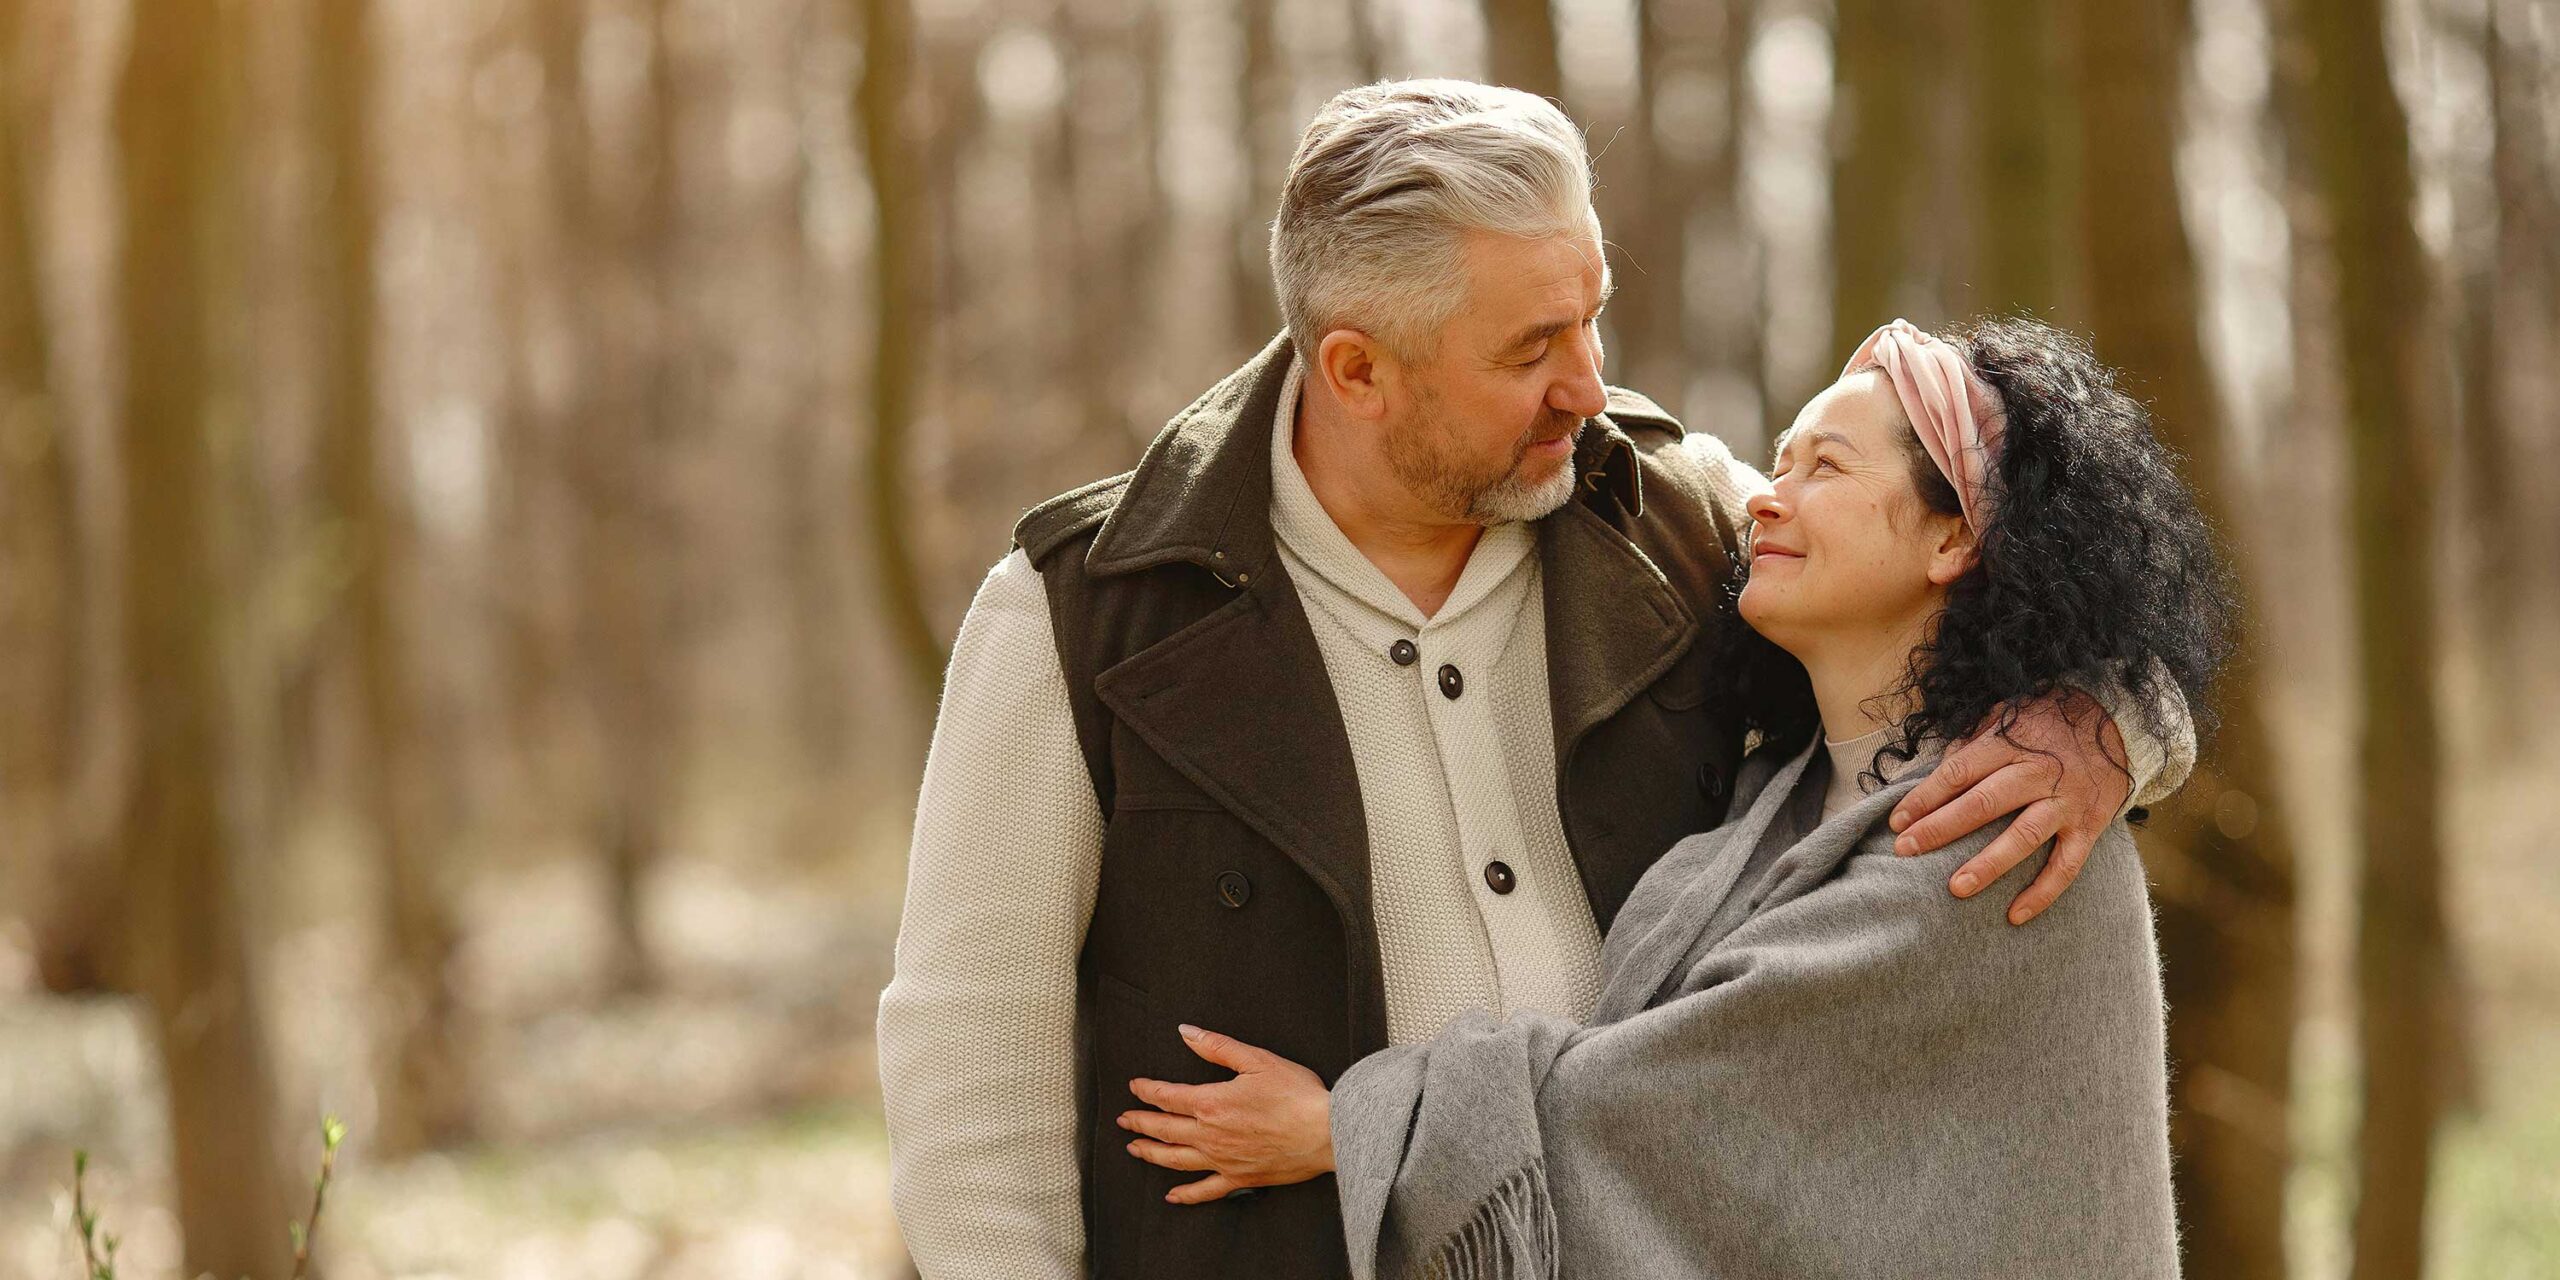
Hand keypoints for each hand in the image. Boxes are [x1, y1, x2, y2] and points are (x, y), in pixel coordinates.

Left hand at [1119, 1024, 1333, 1204]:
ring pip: (1175, 1160)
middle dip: (1140, 1122)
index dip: (1147, 1090)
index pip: (1168, 1096)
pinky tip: (1172, 1195)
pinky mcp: (1240, 1178)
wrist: (1327, 1133)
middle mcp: (1210, 1135)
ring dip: (1151, 1153)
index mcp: (1211, 1103)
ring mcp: (1223, 1160)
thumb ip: (1217, 1046)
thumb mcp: (1257, 1060)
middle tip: (1123, 1119)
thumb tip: (1186, 1032)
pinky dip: (1186, 1194)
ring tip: (1134, 1148)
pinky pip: (1205, 1190)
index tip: (1135, 1087)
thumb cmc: (1297, 1095)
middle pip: (1164, 1129)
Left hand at [1886, 689, 2131, 925]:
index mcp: (2010, 743)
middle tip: (1905, 851)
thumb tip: (1939, 767)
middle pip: (1983, 804)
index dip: (1925, 797)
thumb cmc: (2048, 721)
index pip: (1958, 772)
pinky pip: (2067, 865)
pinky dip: (2043, 892)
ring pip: (2023, 837)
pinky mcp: (2090, 826)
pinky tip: (2016, 915)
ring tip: (1955, 888)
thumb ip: (1973, 741)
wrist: (2117, 722)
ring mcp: (2065, 802)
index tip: (1896, 821)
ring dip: (1988, 864)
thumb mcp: (2007, 715)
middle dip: (1940, 829)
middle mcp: (2037, 773)